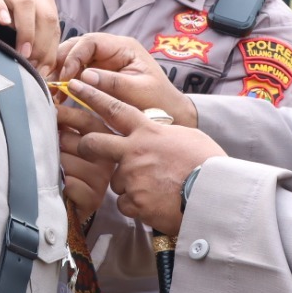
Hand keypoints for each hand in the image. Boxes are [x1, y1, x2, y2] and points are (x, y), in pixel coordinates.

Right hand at [0, 0, 58, 75]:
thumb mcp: (18, 15)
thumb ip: (33, 33)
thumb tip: (44, 67)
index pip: (54, 22)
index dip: (51, 49)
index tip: (42, 70)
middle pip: (45, 15)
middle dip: (43, 44)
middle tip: (33, 65)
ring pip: (25, 4)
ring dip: (27, 32)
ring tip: (22, 53)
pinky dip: (0, 9)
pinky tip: (3, 23)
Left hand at [56, 106, 113, 220]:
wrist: (75, 208)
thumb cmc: (73, 173)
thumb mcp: (73, 145)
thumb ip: (69, 126)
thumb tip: (51, 104)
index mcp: (106, 140)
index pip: (88, 120)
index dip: (68, 113)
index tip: (50, 108)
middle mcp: (108, 158)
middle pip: (74, 141)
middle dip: (59, 144)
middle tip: (54, 150)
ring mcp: (102, 178)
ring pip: (68, 162)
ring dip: (56, 167)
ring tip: (57, 171)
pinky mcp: (94, 197)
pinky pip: (68, 182)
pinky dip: (60, 184)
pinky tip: (62, 187)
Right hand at [57, 33, 195, 127]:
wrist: (169, 115)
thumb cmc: (159, 102)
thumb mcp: (138, 92)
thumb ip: (112, 83)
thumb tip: (84, 76)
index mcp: (123, 47)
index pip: (90, 41)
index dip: (74, 56)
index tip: (65, 76)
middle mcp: (110, 50)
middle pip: (76, 46)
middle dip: (60, 62)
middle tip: (50, 83)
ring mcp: (102, 62)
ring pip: (72, 59)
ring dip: (59, 73)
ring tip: (51, 92)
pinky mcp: (96, 76)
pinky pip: (74, 74)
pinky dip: (64, 83)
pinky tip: (58, 96)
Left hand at [72, 80, 225, 236]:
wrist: (215, 194)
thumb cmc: (208, 163)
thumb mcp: (187, 137)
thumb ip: (164, 134)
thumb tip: (157, 134)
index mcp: (148, 132)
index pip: (114, 109)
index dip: (93, 96)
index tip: (77, 86)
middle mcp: (133, 152)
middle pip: (94, 143)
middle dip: (86, 145)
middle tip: (85, 147)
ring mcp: (131, 177)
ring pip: (116, 180)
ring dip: (128, 184)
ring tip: (155, 188)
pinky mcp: (133, 202)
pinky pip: (125, 204)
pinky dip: (137, 206)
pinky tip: (156, 204)